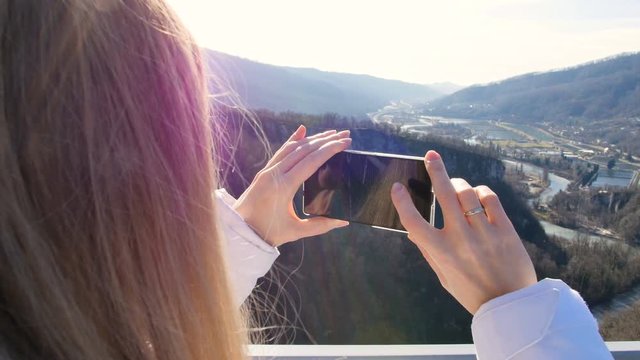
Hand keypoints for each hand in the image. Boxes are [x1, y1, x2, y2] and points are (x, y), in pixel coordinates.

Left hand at [233, 125, 350, 246]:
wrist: (238, 230)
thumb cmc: (267, 232)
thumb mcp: (295, 231)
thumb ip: (320, 226)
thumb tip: (343, 222)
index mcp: (284, 186)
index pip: (311, 161)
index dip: (330, 150)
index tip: (344, 142)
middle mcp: (275, 173)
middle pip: (304, 150)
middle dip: (326, 140)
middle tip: (344, 135)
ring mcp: (268, 171)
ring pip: (293, 148)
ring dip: (313, 139)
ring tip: (330, 134)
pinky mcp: (264, 172)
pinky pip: (281, 152)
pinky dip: (293, 140)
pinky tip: (302, 131)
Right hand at [390, 150, 536, 313]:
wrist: (510, 305)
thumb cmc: (472, 291)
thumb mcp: (443, 276)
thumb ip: (429, 251)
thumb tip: (414, 229)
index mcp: (441, 252)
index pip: (413, 222)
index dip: (402, 202)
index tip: (397, 187)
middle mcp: (460, 239)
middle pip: (444, 195)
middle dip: (436, 171)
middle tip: (431, 155)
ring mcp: (483, 232)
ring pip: (467, 193)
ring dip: (459, 183)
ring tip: (456, 184)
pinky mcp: (504, 229)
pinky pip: (490, 199)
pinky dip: (482, 192)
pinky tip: (478, 195)